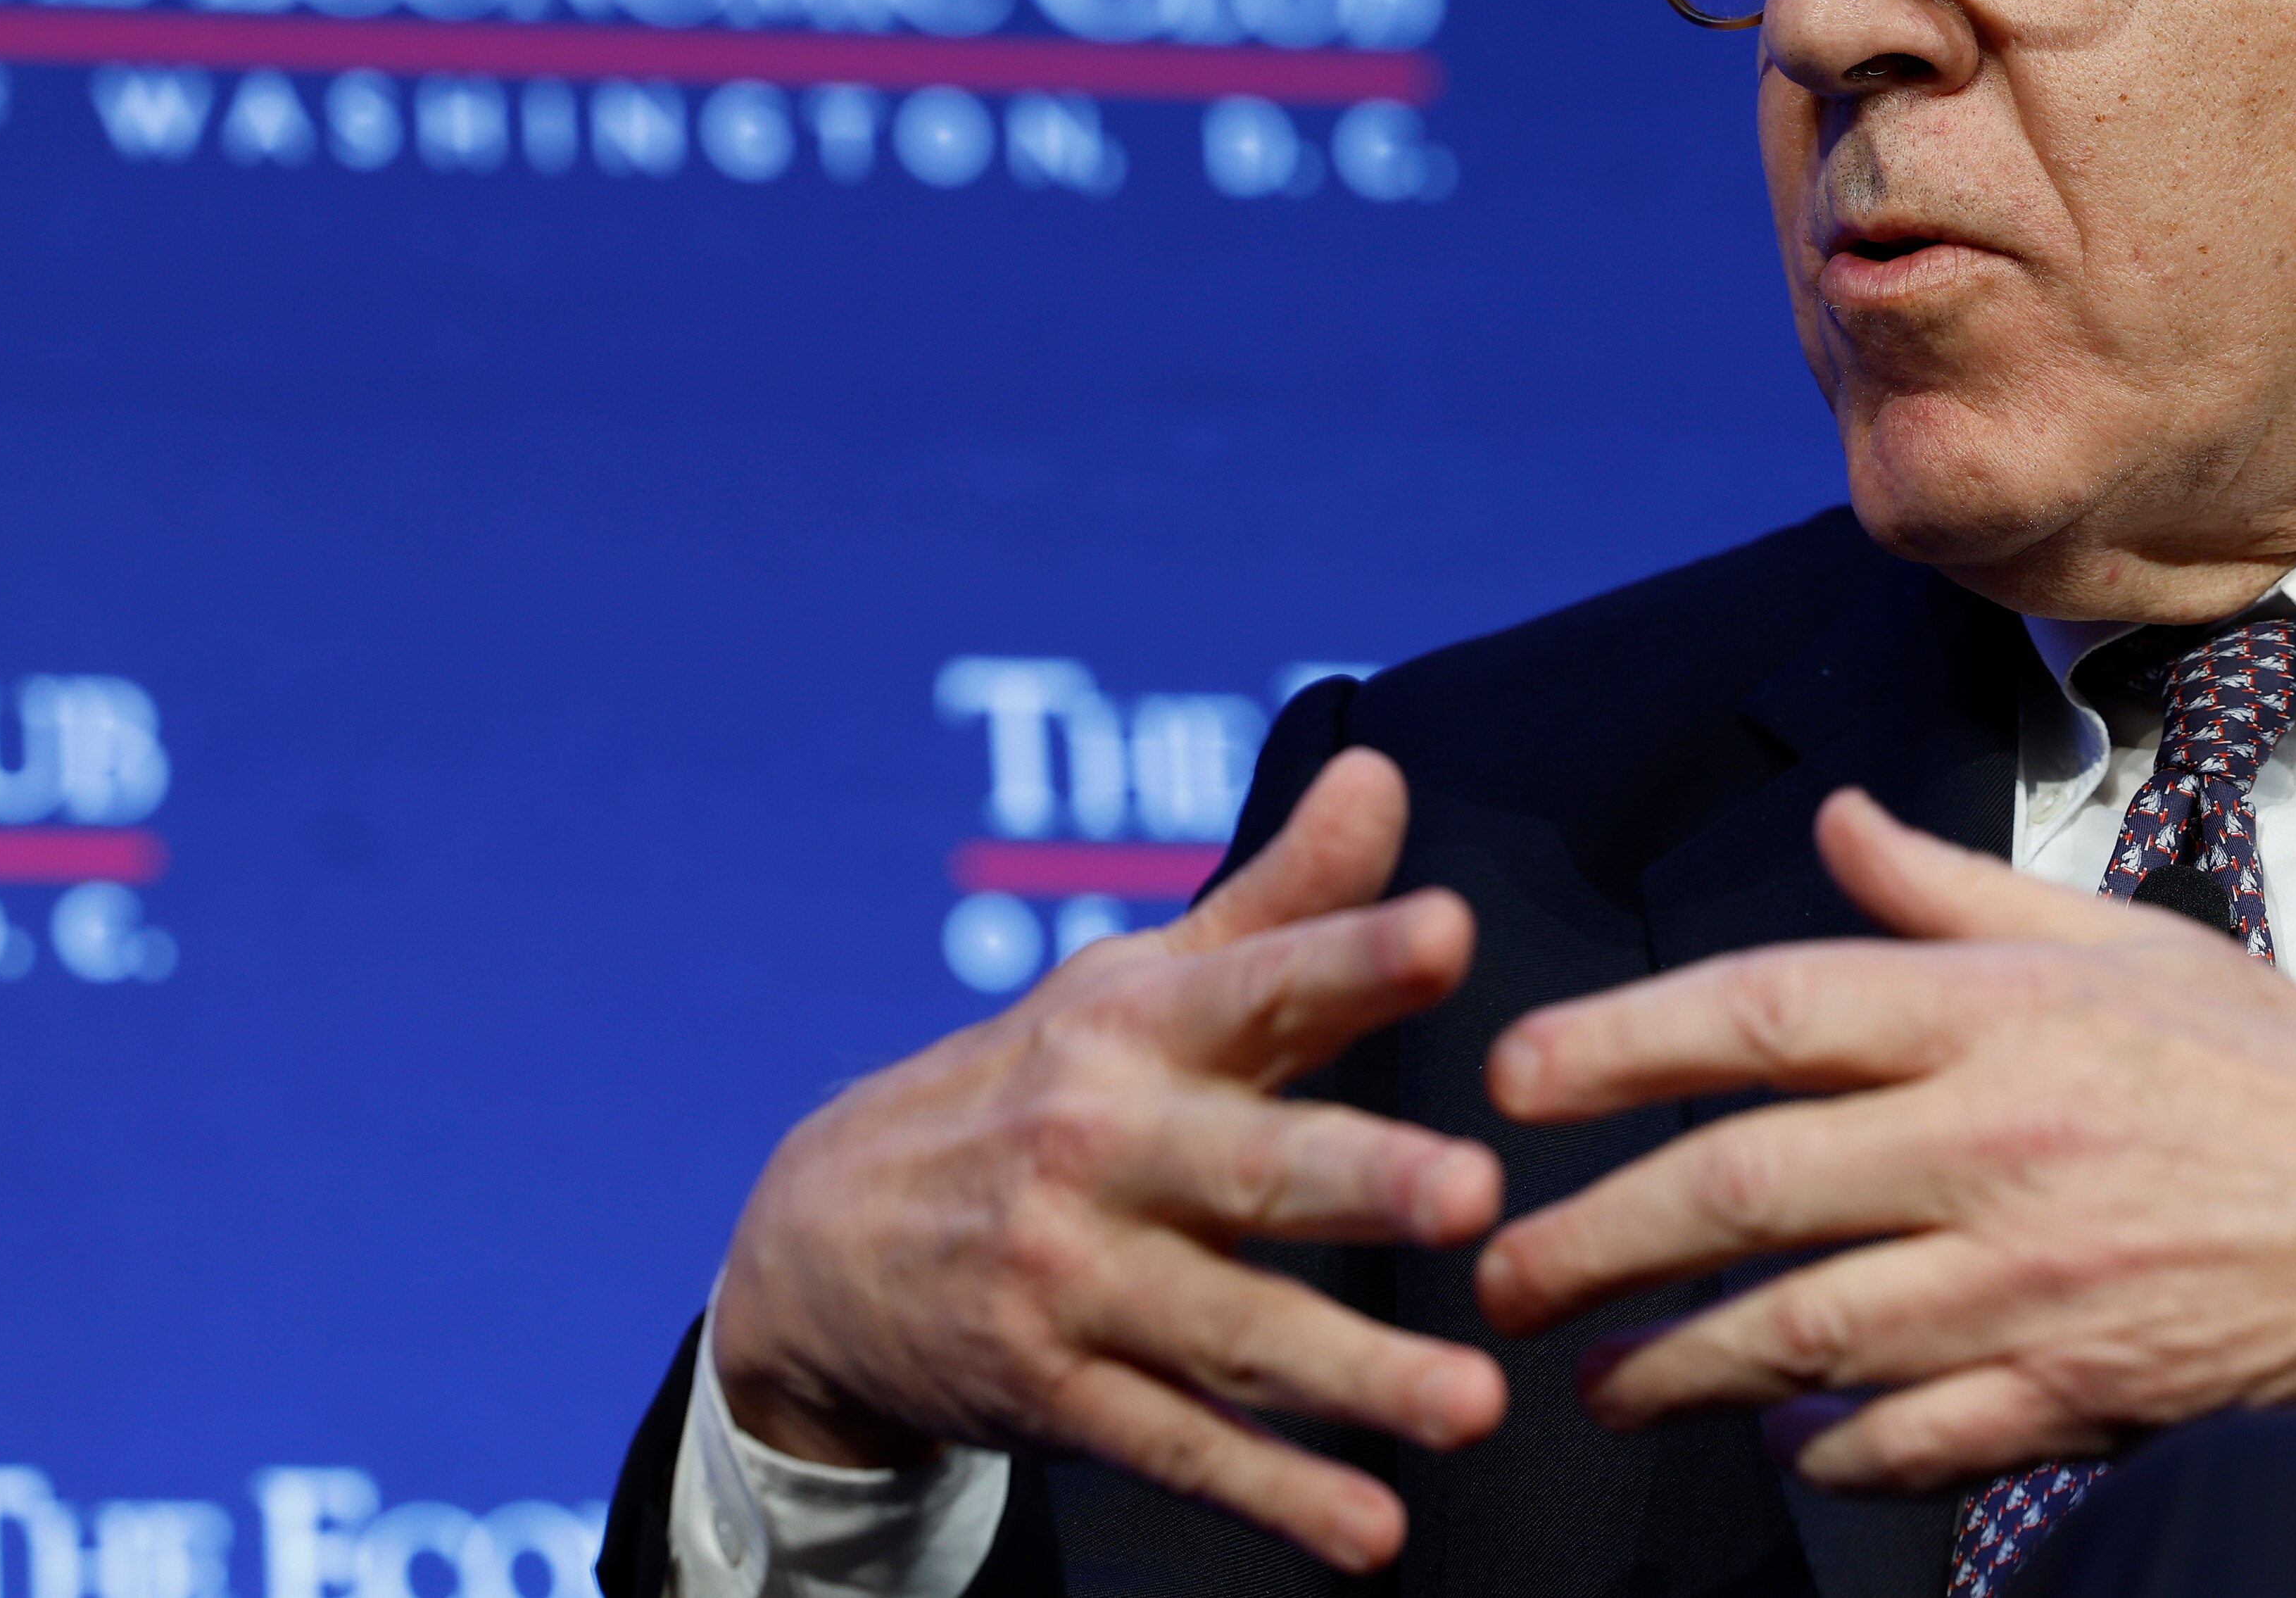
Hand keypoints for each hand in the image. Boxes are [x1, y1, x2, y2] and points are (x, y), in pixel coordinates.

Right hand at [712, 748, 1509, 1572]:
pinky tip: (1372, 1532)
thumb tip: (1382, 773)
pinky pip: (1181, 1450)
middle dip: (1364, 1179)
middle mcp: (1101, 1151)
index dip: (1350, 955)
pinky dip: (1276, 1497)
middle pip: (1251, 1166)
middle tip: (1476, 1195)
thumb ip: (1283, 901)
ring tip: (1474, 1405)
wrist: (819, 1241)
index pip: (1257, 985)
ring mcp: (1074, 1283)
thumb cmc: (1033, 1087)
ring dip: (1356, 1376)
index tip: (1450, 932)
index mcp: (1135, 1032)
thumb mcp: (1135, 983)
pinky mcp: (1058, 1396)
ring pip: (1233, 1334)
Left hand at [1472, 789, 2295, 1490]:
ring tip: (1592, 1376)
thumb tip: (1827, 819)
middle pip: (1742, 1190)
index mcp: (1993, 1016)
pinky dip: (1829, 1447)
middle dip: (1594, 1236)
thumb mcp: (2111, 940)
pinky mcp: (2081, 1393)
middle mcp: (1993, 1143)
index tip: (1509, 1073)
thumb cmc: (2268, 1064)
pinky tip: (1774, 1438)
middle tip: (1498, 1269)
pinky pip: (1914, 1435)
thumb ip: (1944, 893)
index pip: (1762, 1014)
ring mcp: (2033, 1282)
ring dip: (1673, 1360)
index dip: (1618, 1042)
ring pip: (1801, 1330)